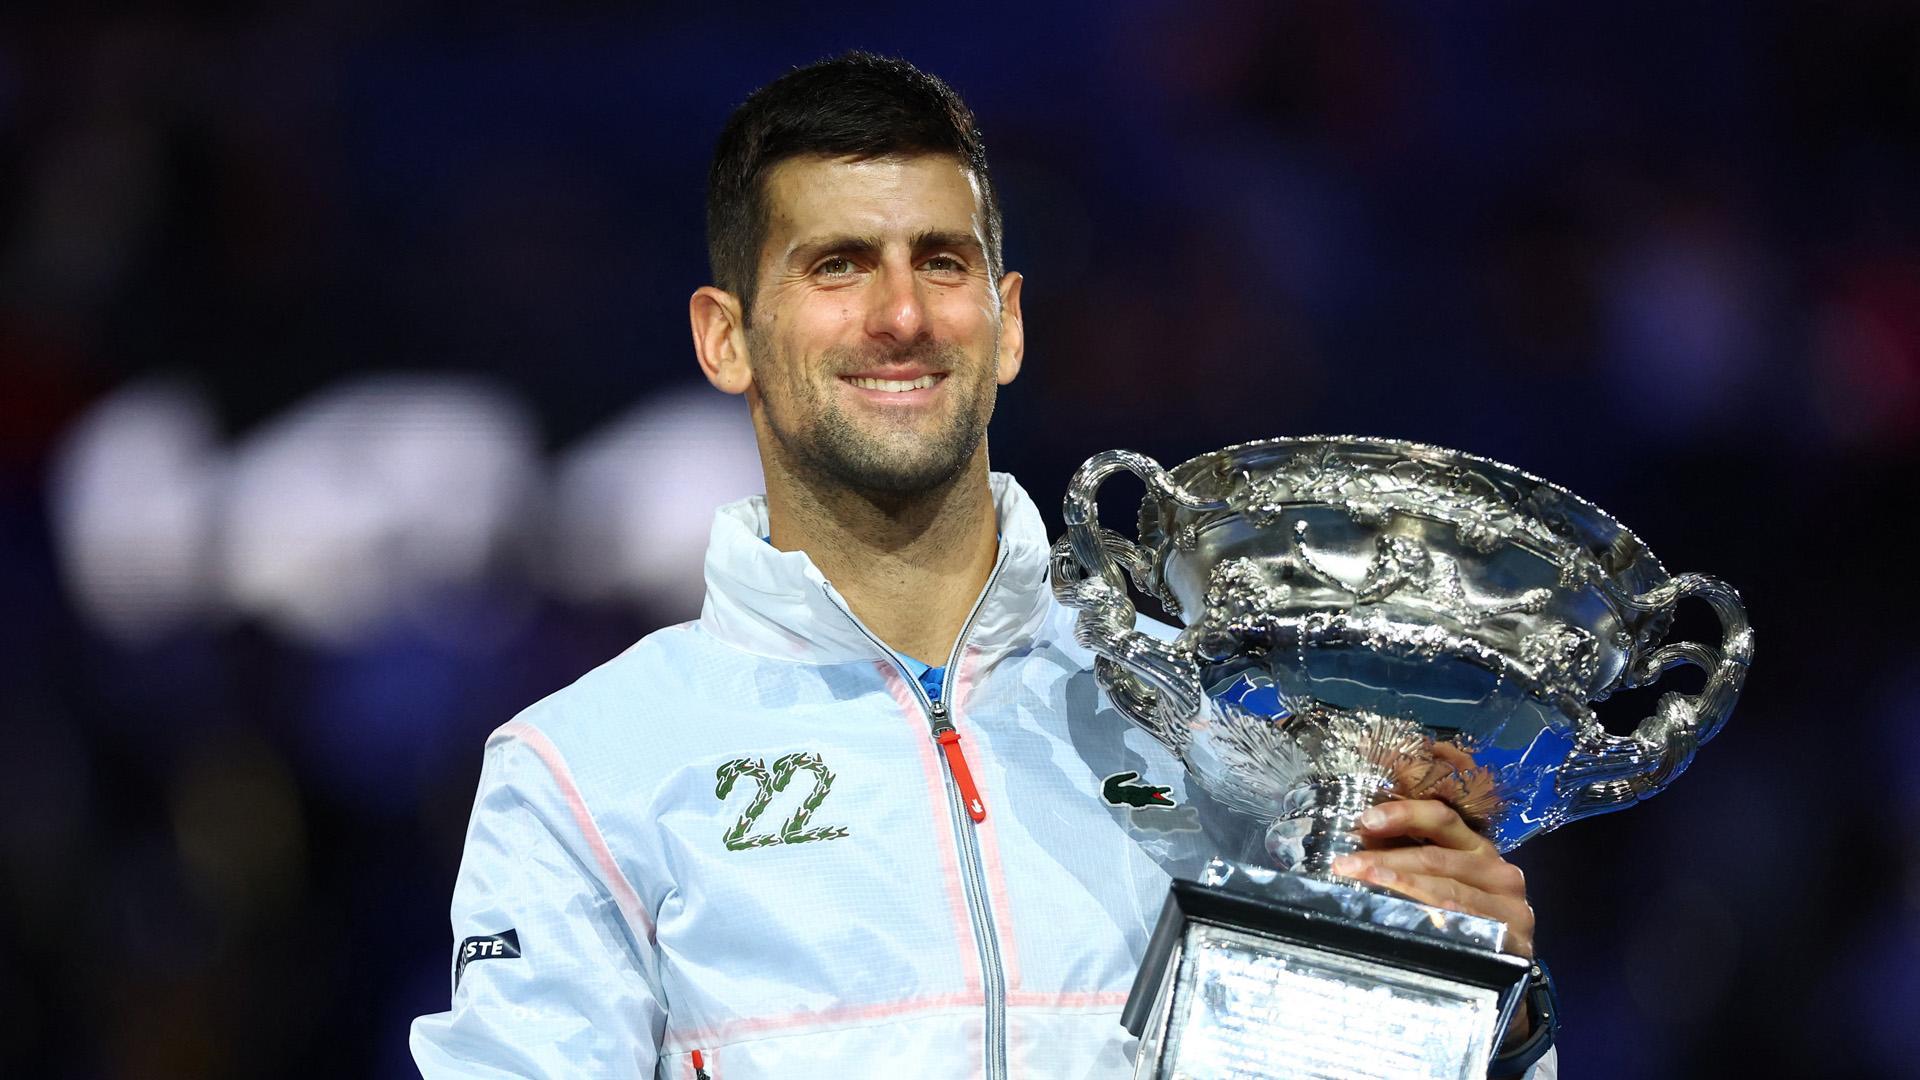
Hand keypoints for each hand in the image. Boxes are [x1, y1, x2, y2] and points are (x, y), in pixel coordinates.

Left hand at [1330, 798, 1537, 1044]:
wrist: (1506, 973)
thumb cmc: (1465, 920)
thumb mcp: (1443, 882)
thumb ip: (1410, 862)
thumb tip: (1360, 848)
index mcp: (1477, 848)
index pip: (1442, 819)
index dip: (1404, 815)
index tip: (1365, 821)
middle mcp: (1498, 871)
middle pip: (1436, 857)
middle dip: (1386, 859)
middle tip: (1345, 864)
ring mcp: (1509, 906)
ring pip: (1447, 890)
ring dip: (1402, 885)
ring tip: (1366, 881)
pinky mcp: (1513, 939)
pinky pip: (1466, 925)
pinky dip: (1434, 918)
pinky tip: (1407, 918)